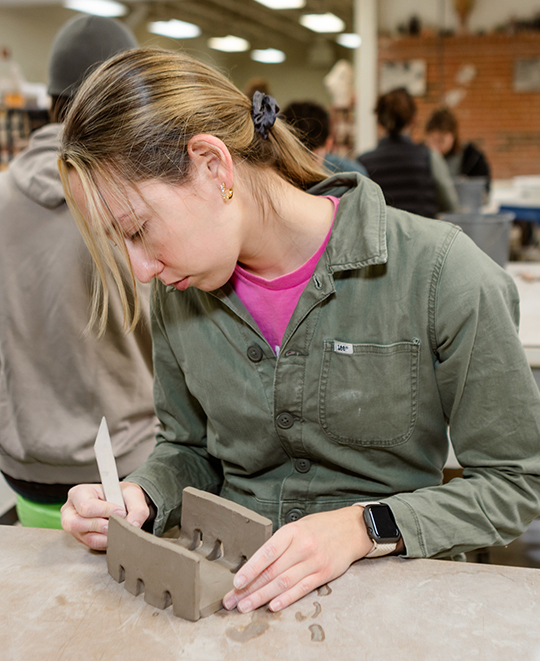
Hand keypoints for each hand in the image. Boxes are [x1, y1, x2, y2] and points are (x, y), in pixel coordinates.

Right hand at [60, 481, 148, 550]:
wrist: (122, 502)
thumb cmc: (122, 495)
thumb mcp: (133, 494)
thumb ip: (137, 509)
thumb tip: (133, 525)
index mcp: (79, 493)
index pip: (86, 506)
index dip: (105, 511)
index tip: (121, 512)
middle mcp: (71, 511)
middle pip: (76, 524)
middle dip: (99, 526)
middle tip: (115, 524)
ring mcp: (75, 526)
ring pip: (85, 537)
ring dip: (106, 536)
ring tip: (118, 529)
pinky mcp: (82, 538)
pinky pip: (92, 545)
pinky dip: (106, 542)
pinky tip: (115, 534)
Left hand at [222, 506, 372, 613]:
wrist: (352, 528)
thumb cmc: (321, 526)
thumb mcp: (299, 526)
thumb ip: (281, 543)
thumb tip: (258, 564)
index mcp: (292, 531)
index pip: (267, 552)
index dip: (250, 568)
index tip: (236, 582)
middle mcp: (302, 546)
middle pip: (271, 571)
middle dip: (249, 588)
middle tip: (232, 600)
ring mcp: (314, 561)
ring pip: (283, 582)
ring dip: (262, 597)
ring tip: (246, 606)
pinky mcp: (324, 574)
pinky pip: (302, 588)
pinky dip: (286, 598)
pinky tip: (272, 606)